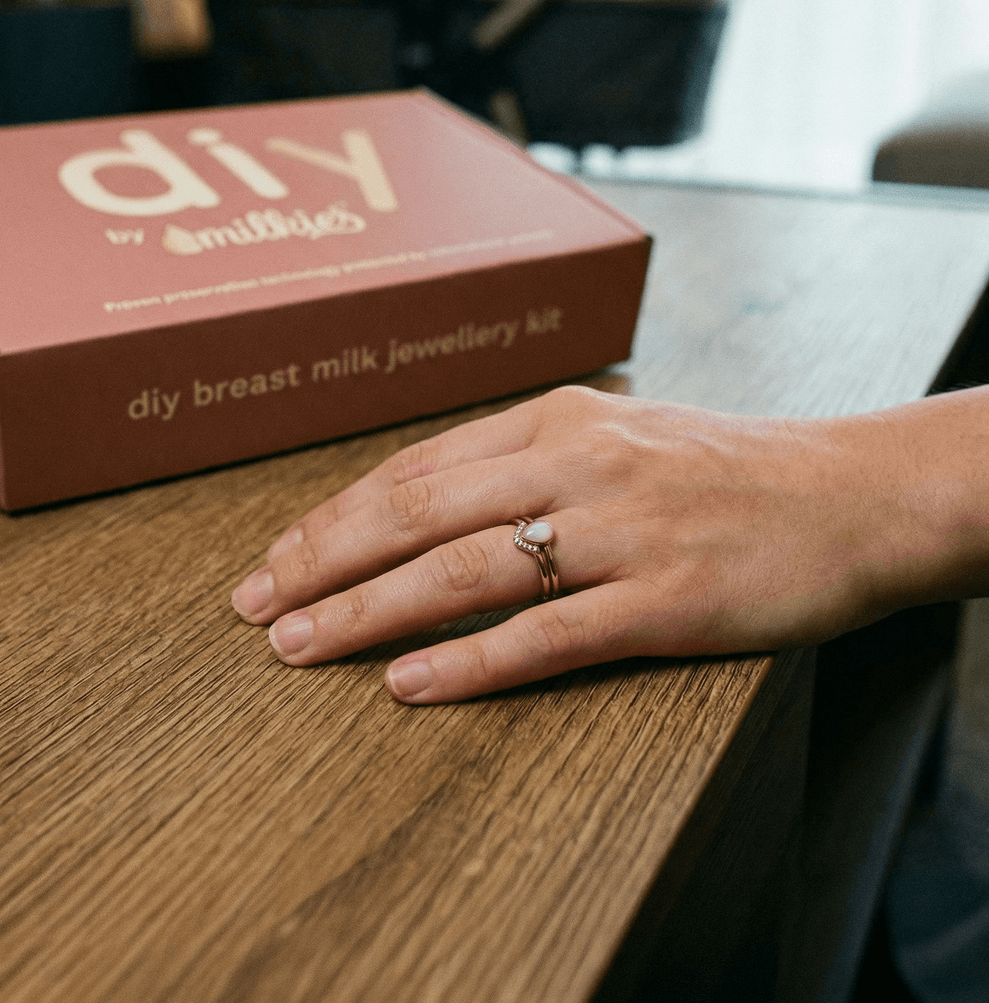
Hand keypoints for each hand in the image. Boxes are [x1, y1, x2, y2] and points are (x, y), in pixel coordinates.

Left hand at [230, 384, 988, 702]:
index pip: (415, 468)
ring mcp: (620, 531)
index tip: (277, 555)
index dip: (334, 515)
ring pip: (463, 571)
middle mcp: (576, 464)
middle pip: (417, 513)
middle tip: (253, 604)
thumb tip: (426, 501)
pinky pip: (547, 635)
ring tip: (298, 646)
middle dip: (321, 560)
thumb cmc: (724, 467)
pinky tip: (409, 686)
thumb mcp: (617, 433)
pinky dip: (469, 662)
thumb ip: (527, 456)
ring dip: (368, 611)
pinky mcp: (665, 599)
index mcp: (556, 419)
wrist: (852, 492)